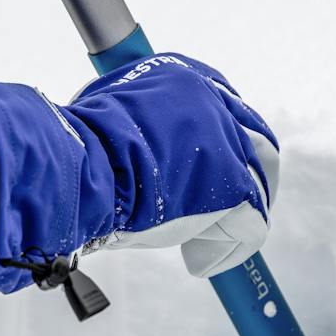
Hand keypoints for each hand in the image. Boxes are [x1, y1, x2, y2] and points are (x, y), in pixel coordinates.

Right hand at [67, 53, 279, 276]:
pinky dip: (226, 248)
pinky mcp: (234, 184)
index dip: (226, 145)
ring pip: (257, 186)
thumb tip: (149, 146)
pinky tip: (198, 259)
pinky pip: (251, 224)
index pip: (227, 108)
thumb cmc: (84, 149)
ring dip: (233, 218)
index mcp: (185, 76)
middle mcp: (214, 100)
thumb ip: (148, 122)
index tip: (216, 170)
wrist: (79, 168)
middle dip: (247, 181)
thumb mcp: (118, 115)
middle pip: (256, 144)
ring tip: (200, 243)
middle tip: (229, 211)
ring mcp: (228, 141)